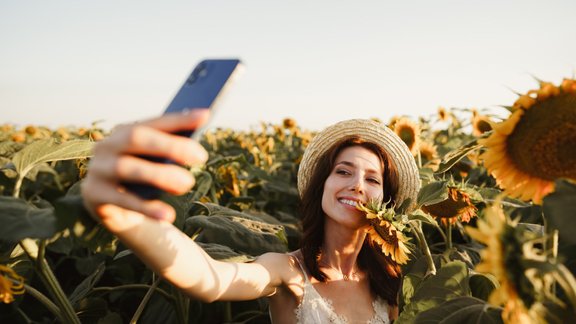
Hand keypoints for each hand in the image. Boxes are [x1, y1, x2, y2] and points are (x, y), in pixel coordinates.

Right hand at [81, 110, 209, 227]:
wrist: (116, 210)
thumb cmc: (144, 180)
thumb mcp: (156, 164)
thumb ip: (169, 153)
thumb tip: (196, 149)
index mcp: (124, 131)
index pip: (153, 122)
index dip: (179, 119)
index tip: (205, 115)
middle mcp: (106, 146)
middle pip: (137, 139)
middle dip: (171, 145)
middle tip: (202, 156)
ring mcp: (98, 169)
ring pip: (128, 168)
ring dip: (161, 174)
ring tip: (188, 183)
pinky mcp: (94, 195)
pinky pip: (123, 201)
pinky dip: (147, 208)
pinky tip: (168, 215)